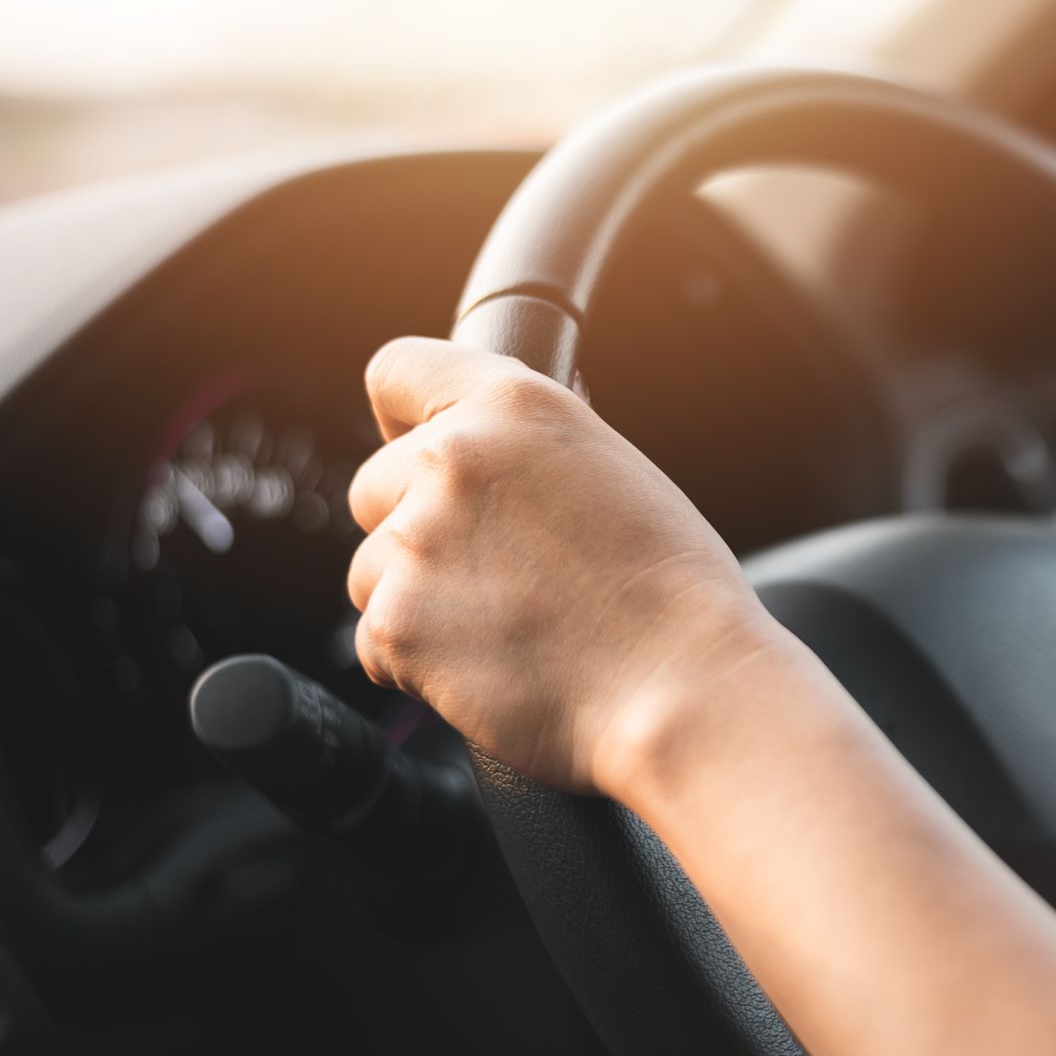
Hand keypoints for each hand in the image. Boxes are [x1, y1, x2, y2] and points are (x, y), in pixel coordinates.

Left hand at [345, 337, 787, 794]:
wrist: (683, 685)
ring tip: (507, 629)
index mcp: (514, 405)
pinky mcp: (398, 625)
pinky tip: (492, 667)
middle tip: (494, 573)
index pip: (395, 370)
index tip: (419, 455)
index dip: (404, 421)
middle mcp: (453, 458)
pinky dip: (419, 664)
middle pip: (374, 486)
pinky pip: (376, 643)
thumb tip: (492, 454)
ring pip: (372, 570)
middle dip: (415, 529)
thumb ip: (533, 450)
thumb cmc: (673, 589)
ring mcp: (416, 542)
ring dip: (418, 601)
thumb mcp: (614, 471)